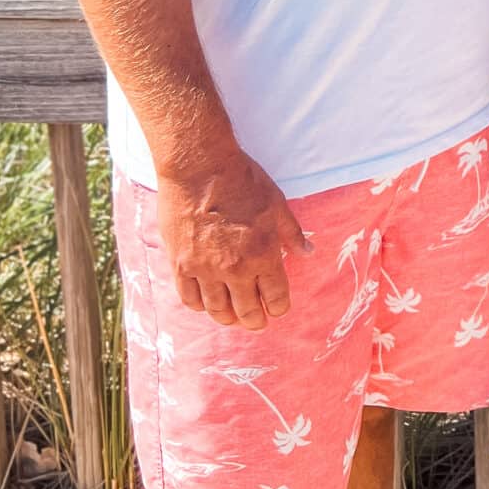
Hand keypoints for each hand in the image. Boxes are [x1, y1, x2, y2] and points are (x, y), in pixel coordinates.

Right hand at [156, 149, 311, 330]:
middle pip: (246, 312)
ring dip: (227, 318)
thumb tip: (308, 253)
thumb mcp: (277, 203)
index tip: (277, 308)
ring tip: (232, 317)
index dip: (279, 308)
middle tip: (256, 321)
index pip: (276, 298)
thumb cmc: (243, 180)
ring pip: (217, 310)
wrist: (200, 166)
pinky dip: (199, 305)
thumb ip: (292, 233)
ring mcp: (205, 269)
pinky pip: (189, 298)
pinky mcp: (181, 264)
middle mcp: (235, 268)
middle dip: (255, 321)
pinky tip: (206, 302)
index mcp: (264, 255)